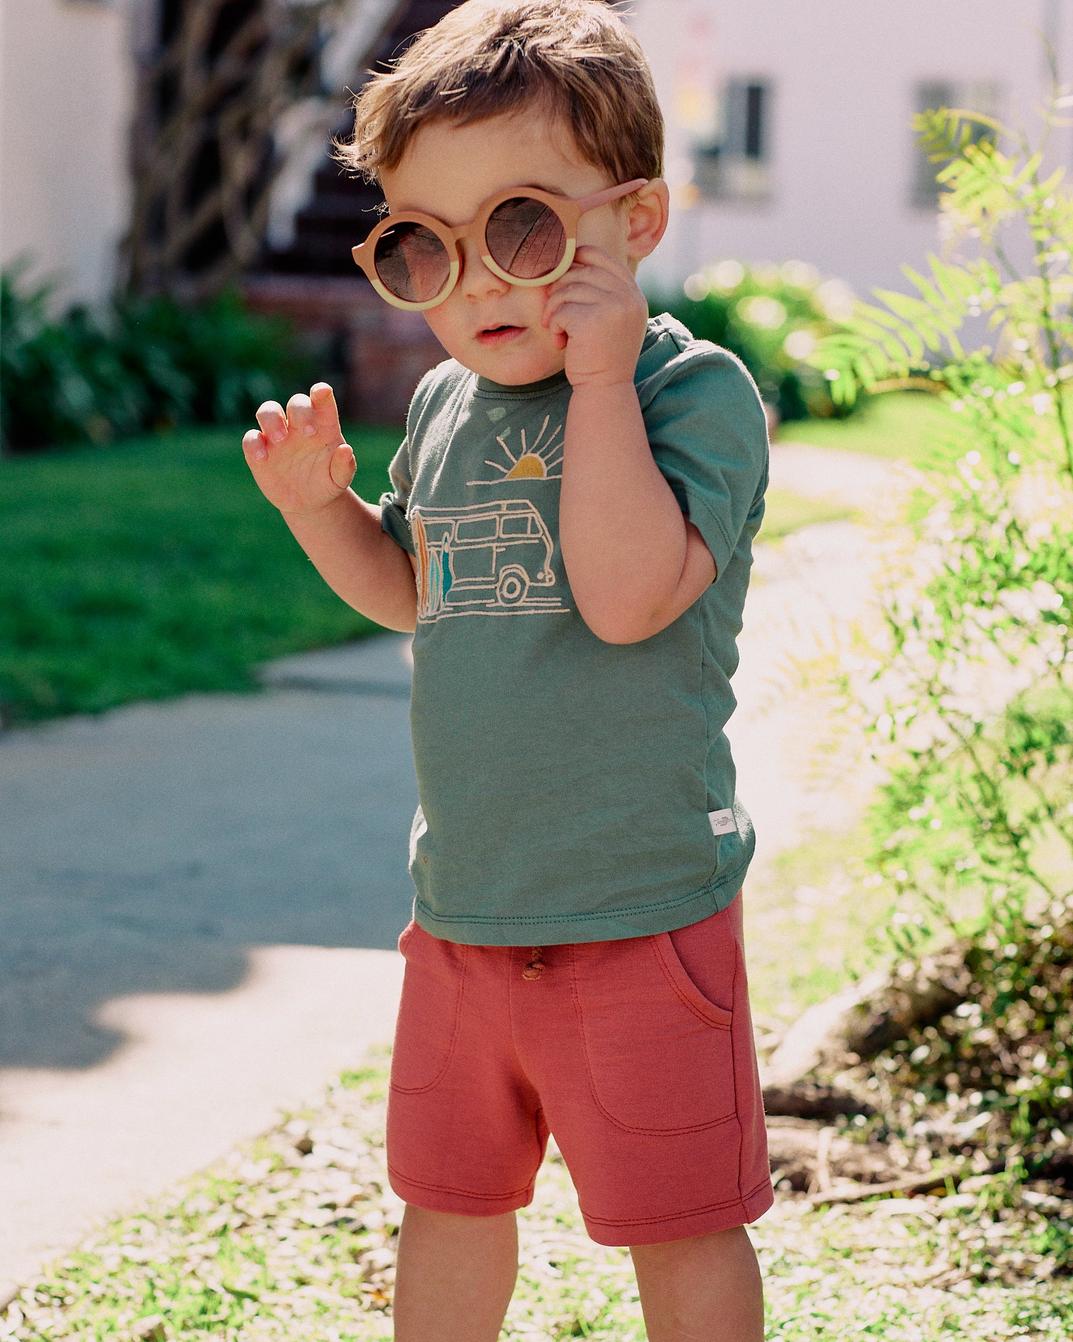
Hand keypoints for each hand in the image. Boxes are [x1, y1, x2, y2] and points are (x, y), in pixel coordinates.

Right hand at [243, 383, 355, 515]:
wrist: (310, 503)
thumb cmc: (328, 483)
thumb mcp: (340, 479)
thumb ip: (345, 466)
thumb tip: (346, 450)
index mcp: (323, 425)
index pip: (321, 400)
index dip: (321, 392)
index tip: (322, 392)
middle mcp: (298, 424)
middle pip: (296, 402)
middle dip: (300, 411)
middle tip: (308, 432)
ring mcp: (277, 435)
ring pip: (268, 411)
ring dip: (272, 419)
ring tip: (280, 439)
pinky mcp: (259, 450)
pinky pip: (251, 438)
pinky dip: (254, 443)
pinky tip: (263, 458)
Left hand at [540, 245, 647, 388]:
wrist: (605, 388)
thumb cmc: (601, 355)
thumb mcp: (612, 318)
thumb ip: (602, 291)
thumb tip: (569, 257)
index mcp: (633, 294)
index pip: (600, 256)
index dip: (576, 258)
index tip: (561, 275)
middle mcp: (627, 297)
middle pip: (579, 272)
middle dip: (559, 290)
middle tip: (554, 314)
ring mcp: (613, 307)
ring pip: (567, 290)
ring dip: (554, 310)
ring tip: (557, 330)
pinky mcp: (593, 321)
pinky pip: (561, 309)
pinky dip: (554, 325)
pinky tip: (560, 341)